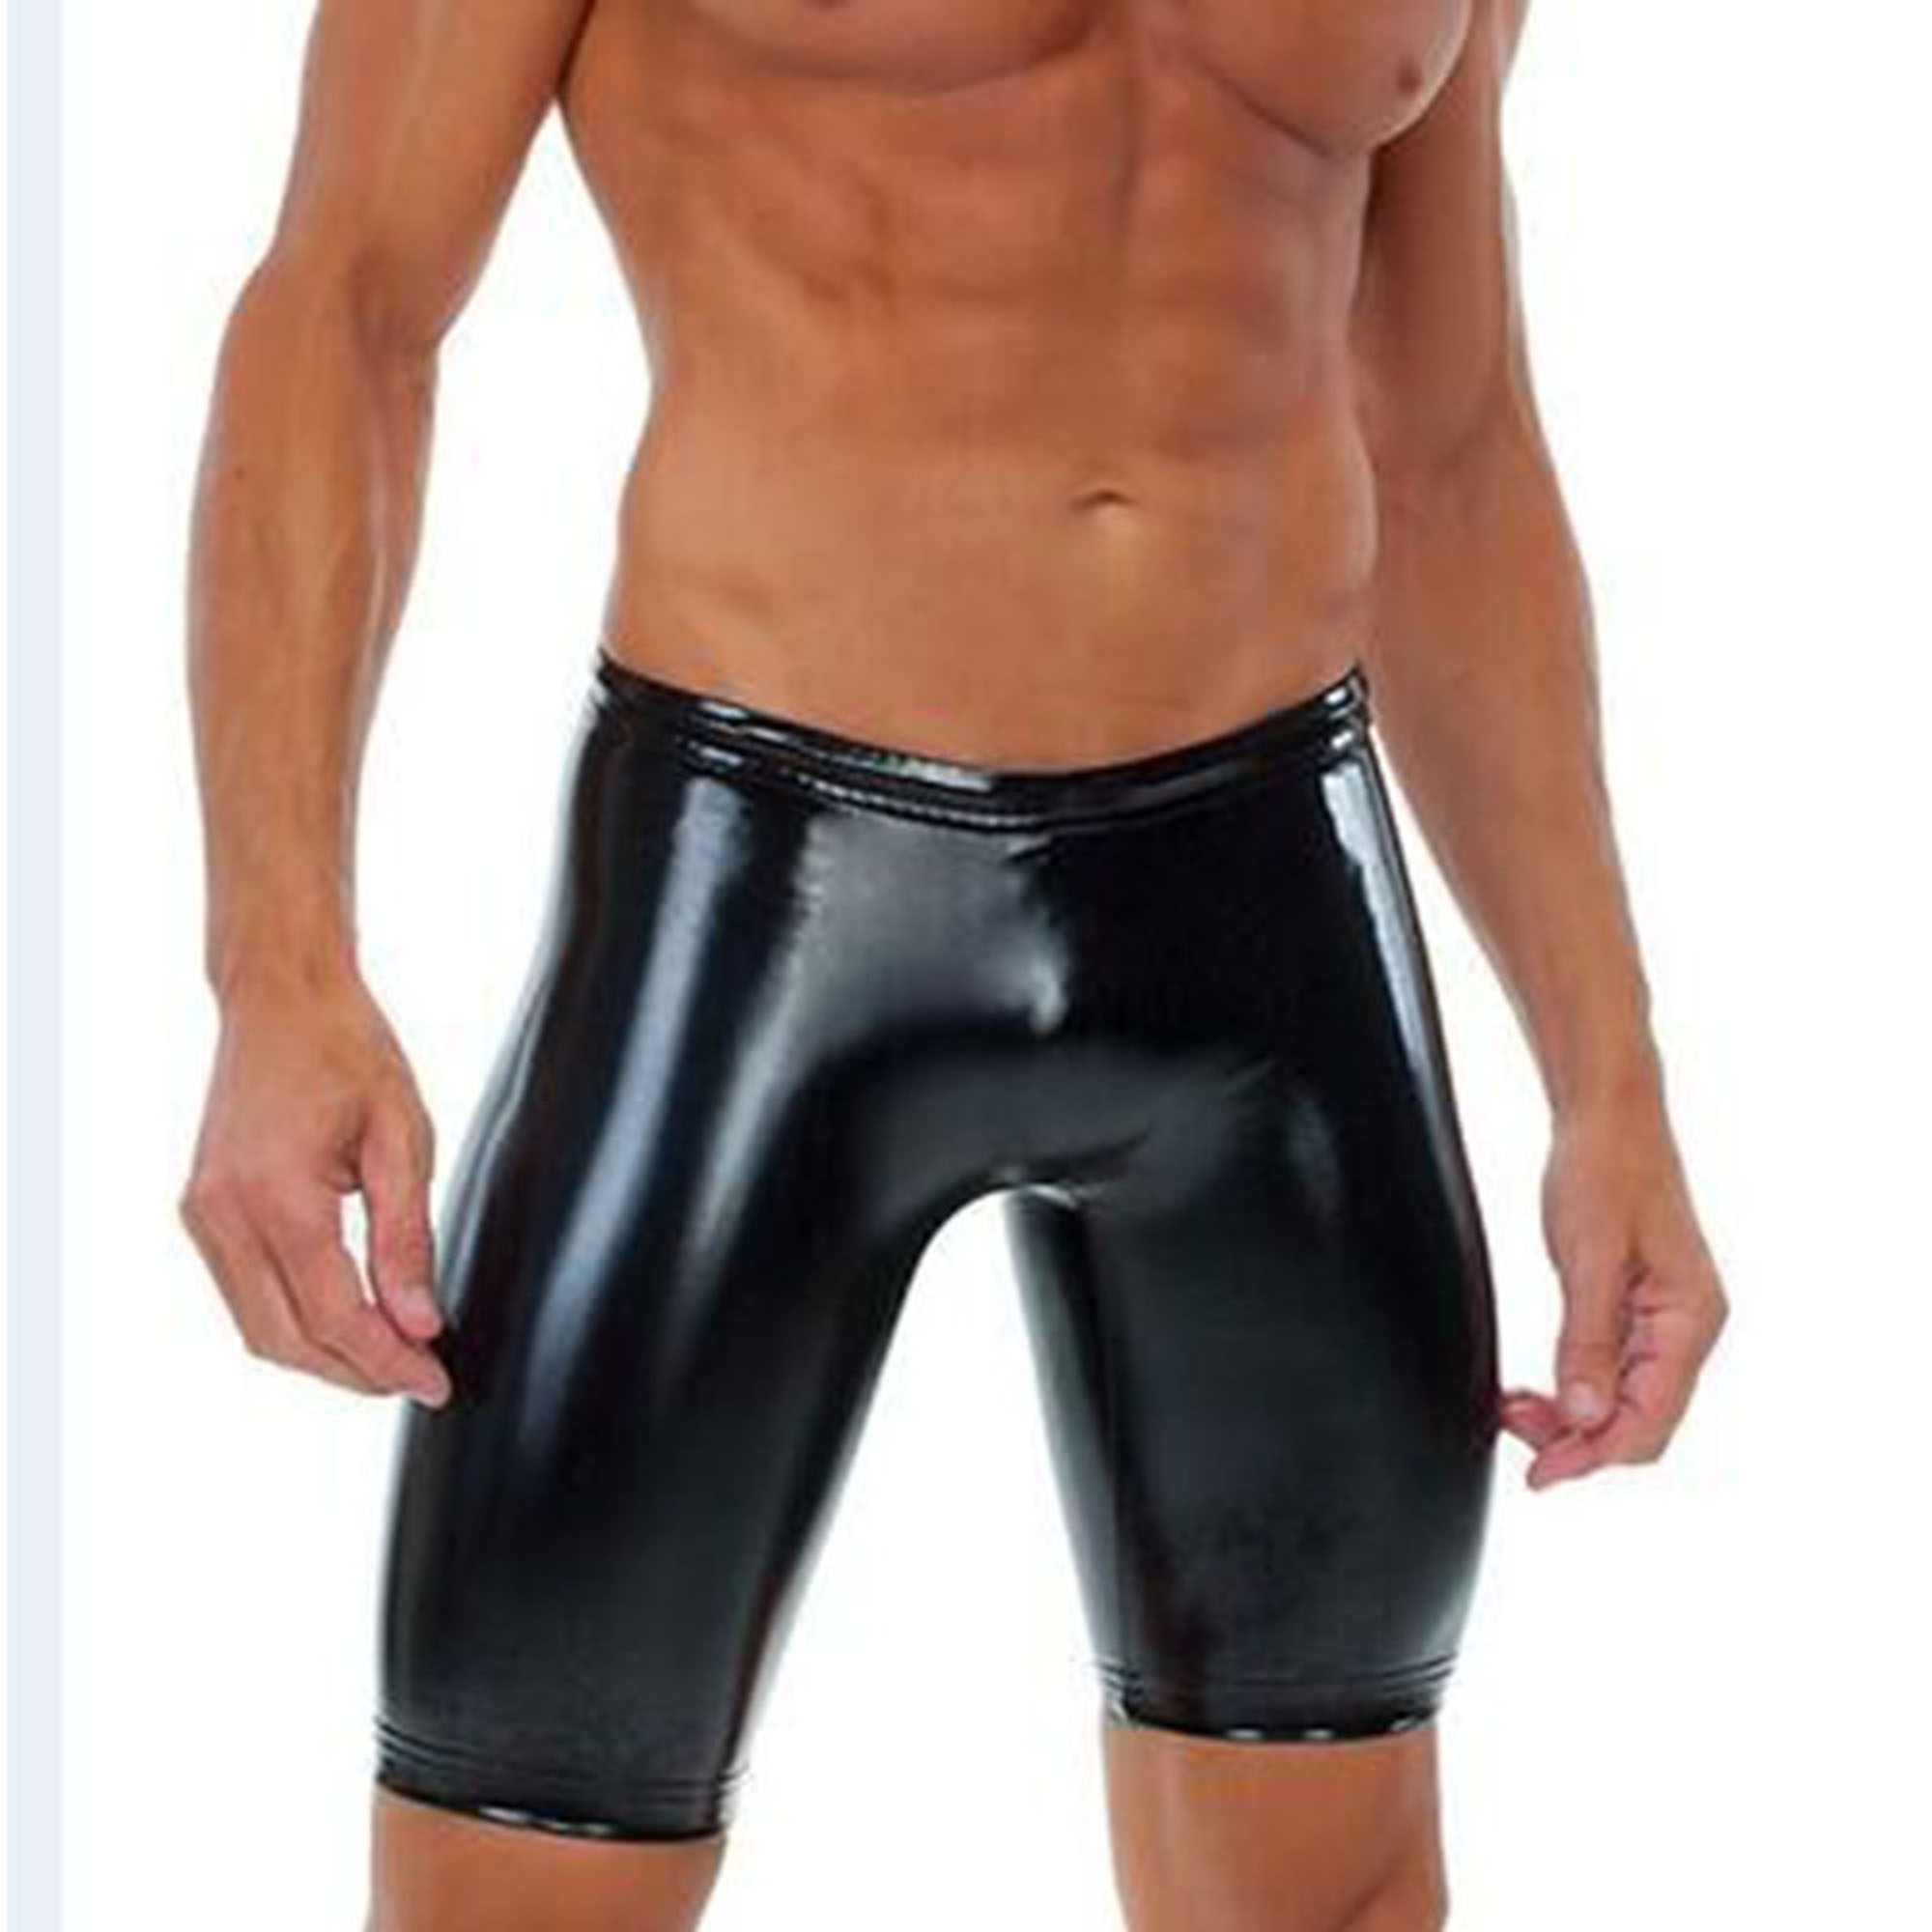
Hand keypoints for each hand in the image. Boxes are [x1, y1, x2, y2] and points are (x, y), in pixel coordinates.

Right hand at [180, 968, 451, 1404]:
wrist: (280, 997)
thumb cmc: (347, 1049)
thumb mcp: (403, 1136)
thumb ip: (407, 1236)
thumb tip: (419, 1322)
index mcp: (277, 1194)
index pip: (334, 1315)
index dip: (388, 1362)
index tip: (436, 1384)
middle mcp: (223, 1213)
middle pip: (286, 1339)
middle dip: (355, 1374)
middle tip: (420, 1381)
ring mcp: (201, 1214)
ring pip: (257, 1328)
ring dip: (321, 1357)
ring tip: (390, 1358)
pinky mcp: (200, 1211)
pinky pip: (243, 1293)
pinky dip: (292, 1321)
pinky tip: (345, 1319)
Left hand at [1501, 1084, 1726, 1487]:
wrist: (1607, 1117)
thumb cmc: (1602, 1171)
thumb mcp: (1587, 1256)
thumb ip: (1586, 1338)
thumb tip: (1584, 1416)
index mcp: (1689, 1320)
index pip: (1649, 1421)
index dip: (1592, 1456)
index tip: (1537, 1473)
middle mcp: (1688, 1329)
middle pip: (1640, 1422)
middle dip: (1578, 1442)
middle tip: (1511, 1432)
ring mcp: (1668, 1321)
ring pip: (1625, 1403)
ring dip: (1572, 1419)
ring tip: (1513, 1409)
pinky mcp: (1641, 1309)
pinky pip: (1614, 1373)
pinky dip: (1576, 1390)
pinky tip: (1536, 1391)